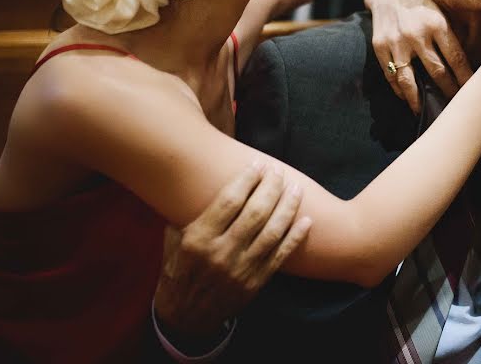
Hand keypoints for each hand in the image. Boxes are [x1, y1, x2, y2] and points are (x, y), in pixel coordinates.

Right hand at [153, 162, 311, 335]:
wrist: (185, 316)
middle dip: (270, 188)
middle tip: (278, 171)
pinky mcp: (255, 282)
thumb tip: (197, 181)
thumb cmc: (179, 271)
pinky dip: (296, 237)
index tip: (258, 164)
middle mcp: (221, 253)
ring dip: (288, 207)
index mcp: (198, 239)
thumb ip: (185, 214)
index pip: (229, 202)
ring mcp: (241, 269)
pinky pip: (281, 256)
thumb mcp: (173, 241)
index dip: (246, 180)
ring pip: (272, 232)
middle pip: (255, 213)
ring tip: (296, 188)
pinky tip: (307, 220)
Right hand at [366, 0, 473, 113]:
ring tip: (426, 111)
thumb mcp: (440, 10)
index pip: (456, 59)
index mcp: (437, 23)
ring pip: (410, 80)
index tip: (472, 92)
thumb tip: (468, 63)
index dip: (465, 79)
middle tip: (455, 106)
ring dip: (419, 100)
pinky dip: (399, 90)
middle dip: (448, 92)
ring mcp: (397, 42)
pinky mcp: (380, 46)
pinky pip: (390, 76)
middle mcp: (417, 34)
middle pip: (437, 72)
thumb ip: (450, 34)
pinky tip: (406, 98)